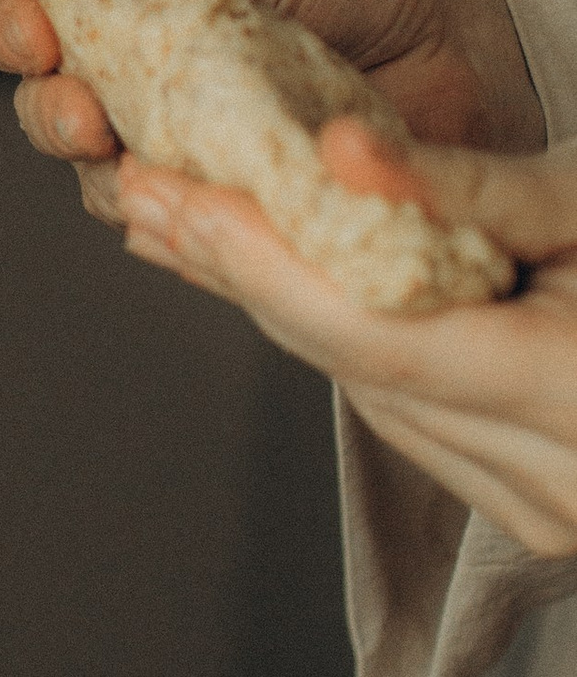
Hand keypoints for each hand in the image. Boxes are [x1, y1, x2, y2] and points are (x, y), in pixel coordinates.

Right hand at [0, 0, 544, 228]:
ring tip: (146, 174)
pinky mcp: (233, 219)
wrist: (472, 50)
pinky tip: (188, 224)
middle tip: (86, 117)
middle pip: (49, 111)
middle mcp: (136, 83)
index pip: (28, 12)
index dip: (9, 24)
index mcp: (126, 1)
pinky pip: (182, 241)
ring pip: (103, 188)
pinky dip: (178, 236)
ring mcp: (180, 156)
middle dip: (50, 115)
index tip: (33, 34)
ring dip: (112, 183)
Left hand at [121, 119, 576, 554]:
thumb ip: (474, 185)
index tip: (164, 189)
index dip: (260, 260)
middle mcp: (564, 484)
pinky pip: (411, 419)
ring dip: (278, 309)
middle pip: (357, 368)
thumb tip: (338, 155)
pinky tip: (277, 281)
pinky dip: (345, 346)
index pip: (377, 334)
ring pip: (371, 397)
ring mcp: (551, 519)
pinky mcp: (537, 521)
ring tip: (181, 224)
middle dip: (242, 273)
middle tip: (142, 190)